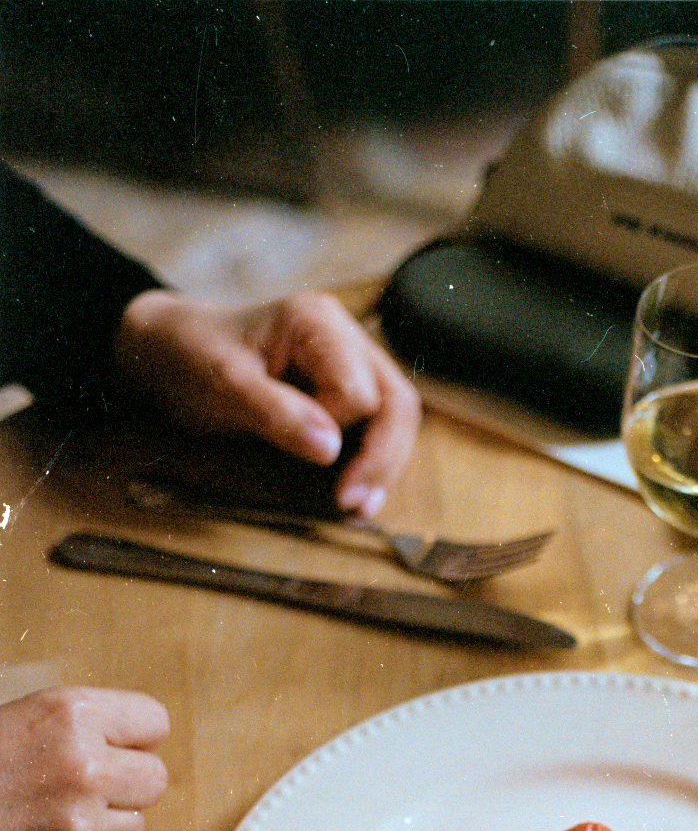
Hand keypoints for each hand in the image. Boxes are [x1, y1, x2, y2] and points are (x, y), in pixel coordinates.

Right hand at [0, 688, 168, 830]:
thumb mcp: (11, 722)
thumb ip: (73, 728)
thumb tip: (130, 740)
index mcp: (70, 715)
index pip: (153, 722)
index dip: (133, 737)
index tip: (119, 746)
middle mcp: (84, 768)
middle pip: (154, 778)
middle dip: (125, 784)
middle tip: (82, 788)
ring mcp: (80, 828)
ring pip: (135, 825)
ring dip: (104, 825)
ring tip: (50, 819)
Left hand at [114, 289, 421, 515]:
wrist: (166, 350)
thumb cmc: (189, 357)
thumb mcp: (222, 386)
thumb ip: (275, 413)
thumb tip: (330, 448)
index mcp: (316, 323)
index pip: (358, 391)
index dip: (339, 431)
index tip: (309, 459)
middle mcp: (345, 337)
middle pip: (397, 403)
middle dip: (382, 458)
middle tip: (356, 506)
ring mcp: (350, 362)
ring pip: (397, 417)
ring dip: (385, 465)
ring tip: (361, 508)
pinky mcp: (345, 389)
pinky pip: (378, 427)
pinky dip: (373, 460)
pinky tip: (357, 490)